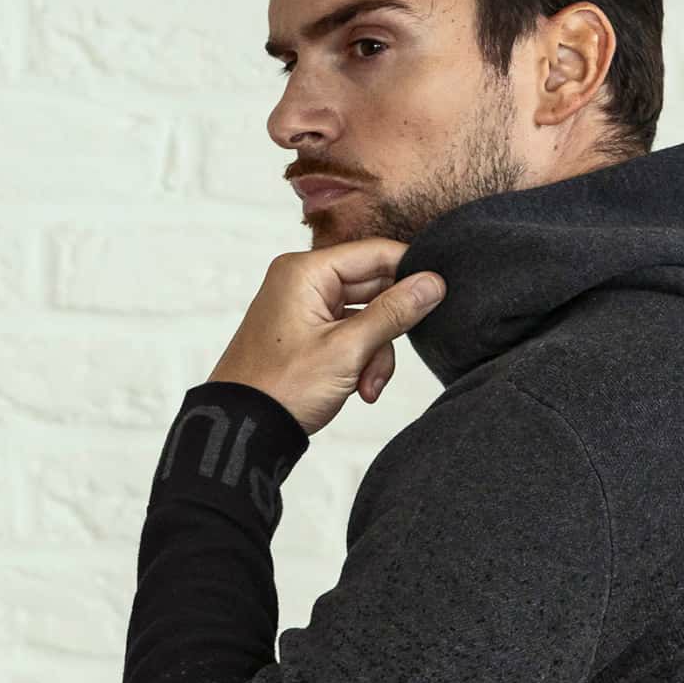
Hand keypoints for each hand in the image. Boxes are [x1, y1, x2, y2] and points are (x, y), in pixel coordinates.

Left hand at [204, 238, 445, 437]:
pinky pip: (350, 335)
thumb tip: (432, 283)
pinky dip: (360, 361)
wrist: (244, 429)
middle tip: (388, 361)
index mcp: (306, 272)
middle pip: (373, 288)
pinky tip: (358, 389)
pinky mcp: (308, 334)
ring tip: (368, 387)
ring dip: (376, 354)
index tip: (439, 296)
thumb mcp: (347, 350)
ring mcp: (305, 309)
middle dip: (389, 329)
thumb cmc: (280, 388)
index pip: (375, 253)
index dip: (410, 273)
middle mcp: (304, 282)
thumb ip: (393, 313)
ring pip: (366, 317)